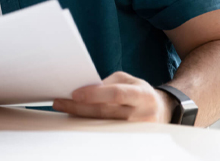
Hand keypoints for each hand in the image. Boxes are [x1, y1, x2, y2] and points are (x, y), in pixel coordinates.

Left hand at [52, 71, 173, 122]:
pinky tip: (75, 118)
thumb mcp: (126, 80)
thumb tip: (82, 90)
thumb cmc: (138, 91)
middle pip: (106, 112)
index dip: (95, 94)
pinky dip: (88, 125)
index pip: (117, 94)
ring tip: (63, 108)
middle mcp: (142, 115)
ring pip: (102, 125)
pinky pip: (104, 132)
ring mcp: (137, 131)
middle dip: (79, 107)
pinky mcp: (129, 140)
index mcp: (143, 95)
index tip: (74, 94)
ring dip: (80, 116)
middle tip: (59, 102)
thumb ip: (106, 84)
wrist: (159, 110)